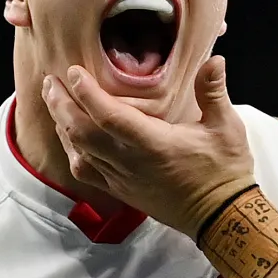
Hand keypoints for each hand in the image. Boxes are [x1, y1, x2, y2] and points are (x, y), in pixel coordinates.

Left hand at [41, 56, 257, 233]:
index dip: (87, 93)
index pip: (110, 116)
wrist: (220, 217)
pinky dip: (72, 150)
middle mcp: (131, 163)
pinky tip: (69, 136)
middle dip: (61, 105)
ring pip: (78, 151)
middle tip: (50, 81)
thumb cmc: (224, 171)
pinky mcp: (121, 191)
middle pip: (82, 133)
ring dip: (62, 124)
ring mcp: (122, 179)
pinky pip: (86, 171)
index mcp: (154, 144)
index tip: (74, 71)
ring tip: (53, 100)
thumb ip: (213, 92)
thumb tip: (214, 59)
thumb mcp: (226, 127)